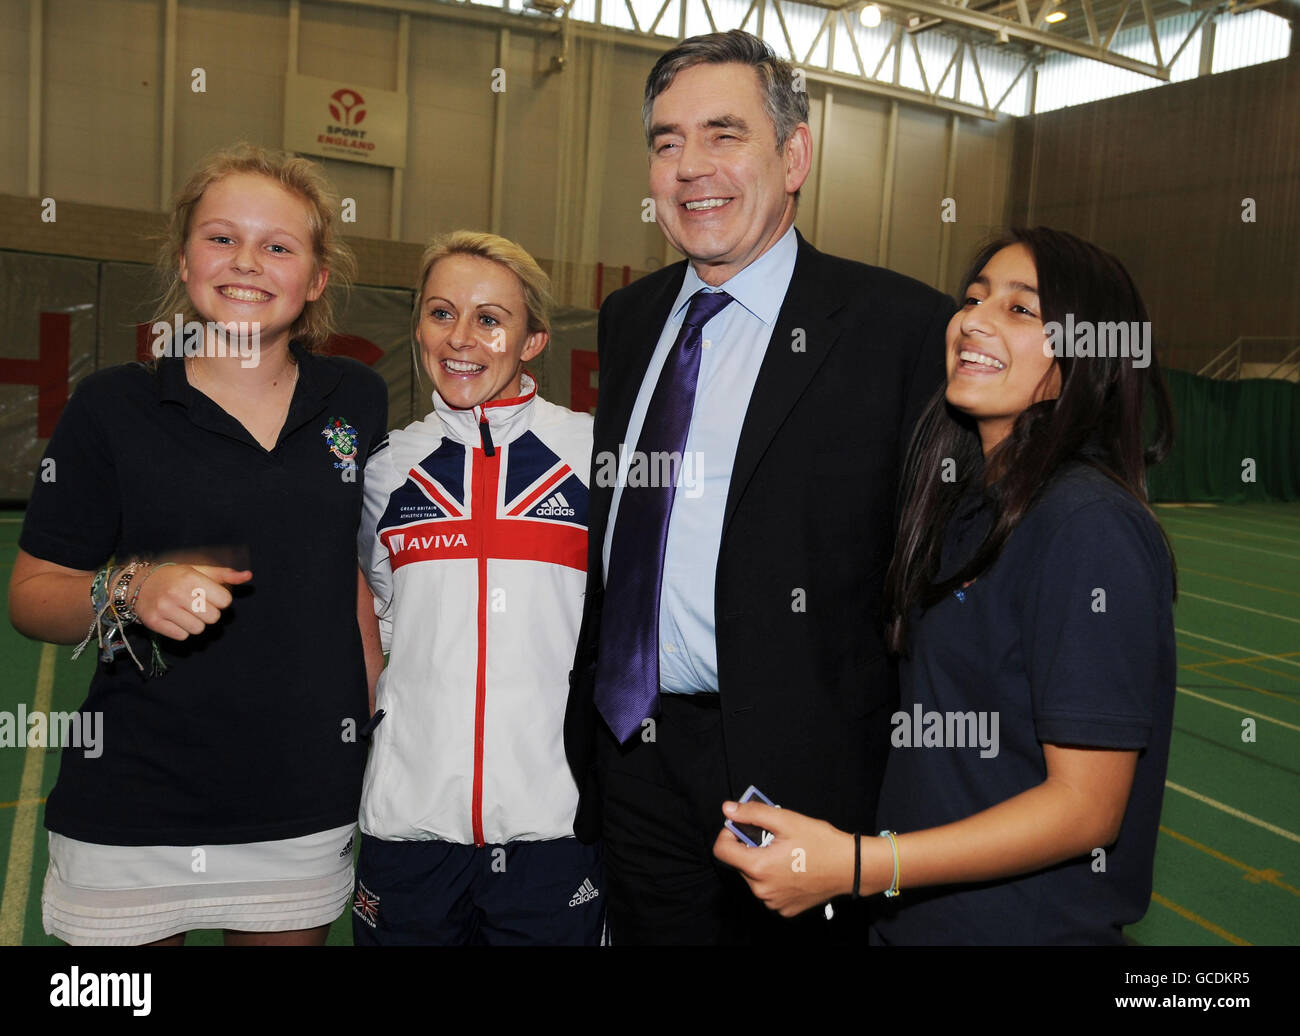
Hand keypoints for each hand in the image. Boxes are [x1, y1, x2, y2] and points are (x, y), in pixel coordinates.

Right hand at [132, 564, 252, 640]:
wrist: (138, 584)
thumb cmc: (175, 577)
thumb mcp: (198, 570)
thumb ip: (224, 575)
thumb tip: (248, 576)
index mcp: (191, 578)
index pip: (225, 601)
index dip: (221, 601)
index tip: (211, 597)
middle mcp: (177, 593)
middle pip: (213, 617)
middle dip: (209, 613)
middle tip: (198, 605)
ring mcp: (164, 608)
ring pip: (199, 629)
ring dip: (196, 623)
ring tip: (187, 612)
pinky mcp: (155, 622)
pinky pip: (182, 636)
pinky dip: (182, 631)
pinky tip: (176, 619)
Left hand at [712, 800, 854, 917]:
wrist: (851, 867)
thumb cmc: (821, 842)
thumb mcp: (786, 820)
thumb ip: (753, 813)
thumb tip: (728, 809)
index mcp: (758, 867)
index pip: (722, 851)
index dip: (729, 834)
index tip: (743, 826)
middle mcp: (762, 890)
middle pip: (739, 863)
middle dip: (751, 847)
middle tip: (774, 837)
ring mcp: (773, 902)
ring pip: (754, 877)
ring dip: (763, 863)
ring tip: (786, 853)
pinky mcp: (785, 909)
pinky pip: (769, 891)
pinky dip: (775, 879)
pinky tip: (792, 868)